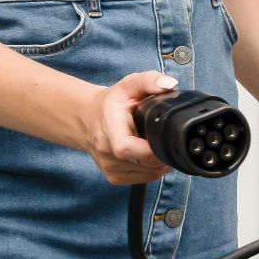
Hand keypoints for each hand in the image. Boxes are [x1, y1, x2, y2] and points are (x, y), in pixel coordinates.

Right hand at [82, 71, 177, 185]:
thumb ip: (150, 80)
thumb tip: (170, 84)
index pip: (126, 148)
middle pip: (144, 163)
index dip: (151, 149)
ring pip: (148, 174)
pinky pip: (143, 179)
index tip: (164, 138)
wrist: (88, 119)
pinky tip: (151, 154)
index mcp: (110, 128)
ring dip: (161, 162)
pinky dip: (153, 169)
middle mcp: (106, 152)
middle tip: (168, 137)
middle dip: (164, 152)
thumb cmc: (112, 103)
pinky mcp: (113, 178)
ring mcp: (109, 168)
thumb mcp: (129, 84)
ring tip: (158, 143)